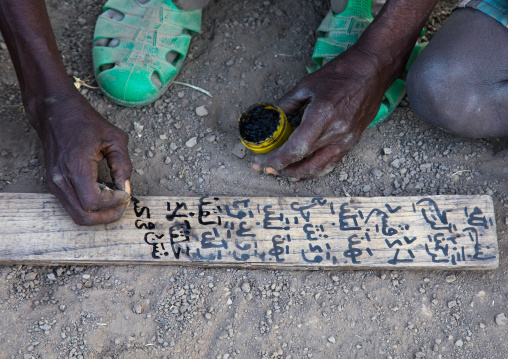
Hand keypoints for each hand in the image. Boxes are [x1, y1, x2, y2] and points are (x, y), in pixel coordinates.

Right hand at [36, 94, 131, 224]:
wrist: (55, 112)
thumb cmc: (85, 121)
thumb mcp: (115, 138)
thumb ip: (123, 165)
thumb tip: (125, 187)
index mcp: (76, 167)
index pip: (94, 203)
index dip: (114, 203)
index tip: (125, 192)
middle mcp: (61, 179)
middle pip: (84, 216)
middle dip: (108, 216)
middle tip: (123, 204)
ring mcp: (54, 183)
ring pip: (77, 215)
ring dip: (99, 214)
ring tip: (114, 199)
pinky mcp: (53, 184)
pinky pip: (72, 206)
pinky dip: (89, 207)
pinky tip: (101, 192)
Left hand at [253, 48, 387, 180]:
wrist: (372, 70)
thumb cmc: (341, 73)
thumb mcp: (307, 84)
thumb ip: (287, 103)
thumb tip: (272, 116)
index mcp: (322, 115)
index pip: (297, 148)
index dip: (278, 160)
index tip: (264, 164)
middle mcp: (336, 132)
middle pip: (304, 161)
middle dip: (282, 168)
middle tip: (266, 168)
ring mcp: (346, 139)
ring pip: (318, 168)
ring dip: (298, 174)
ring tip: (281, 173)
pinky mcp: (352, 141)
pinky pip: (331, 163)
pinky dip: (314, 170)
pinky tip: (301, 172)